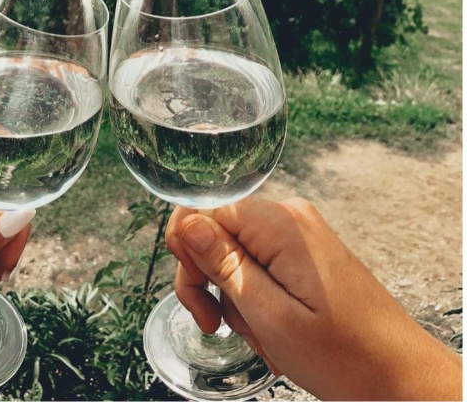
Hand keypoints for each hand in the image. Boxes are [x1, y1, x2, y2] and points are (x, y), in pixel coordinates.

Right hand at [166, 196, 461, 401]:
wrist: (400, 375)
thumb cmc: (345, 355)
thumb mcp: (270, 314)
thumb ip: (224, 263)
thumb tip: (186, 223)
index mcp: (282, 225)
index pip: (202, 210)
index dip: (187, 253)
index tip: (199, 297)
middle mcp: (291, 219)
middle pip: (215, 233)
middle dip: (209, 281)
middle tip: (216, 325)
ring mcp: (300, 236)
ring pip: (233, 254)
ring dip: (235, 299)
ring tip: (262, 335)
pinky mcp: (305, 255)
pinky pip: (258, 266)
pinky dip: (255, 300)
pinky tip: (272, 329)